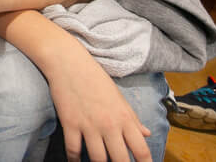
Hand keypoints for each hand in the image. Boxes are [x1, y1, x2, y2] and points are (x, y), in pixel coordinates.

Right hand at [46, 46, 151, 161]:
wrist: (69, 63)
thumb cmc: (95, 78)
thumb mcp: (118, 97)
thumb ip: (132, 118)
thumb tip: (147, 133)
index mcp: (124, 118)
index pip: (141, 150)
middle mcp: (109, 124)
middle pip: (121, 160)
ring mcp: (89, 125)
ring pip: (98, 159)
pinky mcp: (70, 124)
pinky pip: (73, 150)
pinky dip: (74, 159)